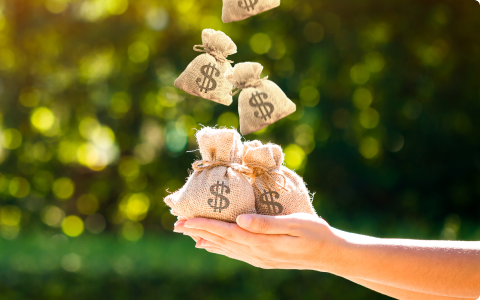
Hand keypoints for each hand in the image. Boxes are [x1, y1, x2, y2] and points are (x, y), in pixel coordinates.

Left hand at [173, 213, 343, 271]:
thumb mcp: (294, 224)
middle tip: (177, 224)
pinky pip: (235, 253)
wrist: (330, 254)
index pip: (226, 233)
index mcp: (262, 243)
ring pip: (225, 248)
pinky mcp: (263, 259)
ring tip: (188, 233)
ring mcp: (259, 258)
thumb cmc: (316, 233)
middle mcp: (257, 253)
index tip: (186, 221)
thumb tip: (240, 219)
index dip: (205, 226)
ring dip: (206, 239)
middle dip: (198, 232)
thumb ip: (266, 223)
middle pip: (221, 241)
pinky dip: (219, 247)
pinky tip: (211, 244)